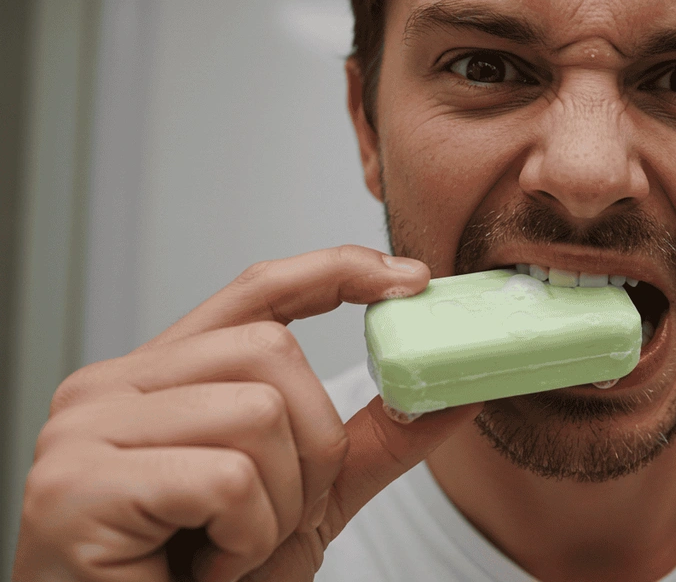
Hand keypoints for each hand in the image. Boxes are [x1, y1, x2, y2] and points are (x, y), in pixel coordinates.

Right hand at [12, 245, 481, 580]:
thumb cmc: (202, 578)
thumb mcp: (305, 499)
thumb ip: (368, 443)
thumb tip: (452, 392)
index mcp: (161, 379)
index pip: (254, 293)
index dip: (335, 271)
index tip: (409, 280)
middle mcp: (111, 389)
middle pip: (272, 350)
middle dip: (313, 447)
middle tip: (279, 516)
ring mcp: (84, 431)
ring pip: (256, 413)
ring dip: (279, 504)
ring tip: (234, 547)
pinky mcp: (76, 485)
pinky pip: (225, 480)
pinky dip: (246, 538)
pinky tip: (209, 567)